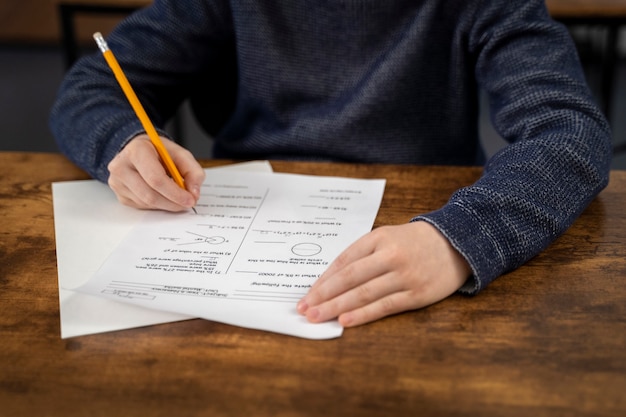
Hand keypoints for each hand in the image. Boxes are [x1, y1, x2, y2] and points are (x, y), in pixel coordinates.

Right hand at [107, 134, 204, 210]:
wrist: (138, 151)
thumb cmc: (158, 152)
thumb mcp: (179, 154)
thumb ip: (192, 170)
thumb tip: (194, 192)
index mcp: (136, 151)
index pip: (155, 178)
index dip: (175, 193)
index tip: (189, 199)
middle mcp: (121, 166)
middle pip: (150, 195)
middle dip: (173, 203)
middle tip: (188, 203)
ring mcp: (118, 182)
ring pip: (147, 203)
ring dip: (166, 204)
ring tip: (176, 197)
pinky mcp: (120, 195)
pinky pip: (142, 206)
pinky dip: (158, 204)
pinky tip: (162, 195)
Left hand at [297, 221, 470, 326]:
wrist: (456, 243)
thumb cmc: (415, 243)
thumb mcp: (387, 238)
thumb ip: (362, 255)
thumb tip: (330, 280)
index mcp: (378, 238)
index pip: (343, 261)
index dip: (323, 280)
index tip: (307, 294)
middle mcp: (389, 255)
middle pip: (349, 278)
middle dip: (324, 296)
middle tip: (304, 309)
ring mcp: (404, 275)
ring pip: (363, 293)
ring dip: (337, 307)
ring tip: (318, 317)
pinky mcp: (417, 293)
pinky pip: (385, 306)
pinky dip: (363, 314)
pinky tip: (346, 321)